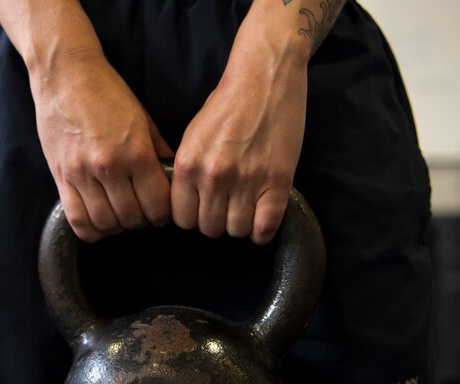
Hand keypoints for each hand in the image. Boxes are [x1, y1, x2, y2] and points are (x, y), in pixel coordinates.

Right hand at [30, 51, 172, 241]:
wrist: (66, 75)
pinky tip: (99, 222)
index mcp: (136, 153)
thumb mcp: (144, 120)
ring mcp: (82, 174)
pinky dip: (91, 230)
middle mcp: (110, 167)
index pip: (157, 205)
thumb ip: (160, 153)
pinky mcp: (61, 177)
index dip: (163, 215)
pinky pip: (77, 220)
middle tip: (141, 212)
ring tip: (121, 215)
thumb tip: (175, 181)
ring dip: (118, 226)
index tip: (160, 212)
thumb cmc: (108, 94)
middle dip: (142, 220)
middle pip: (133, 218)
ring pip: (106, 223)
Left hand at [171, 8, 309, 244]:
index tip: (204, 209)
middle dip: (217, 222)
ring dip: (241, 224)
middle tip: (227, 206)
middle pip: (209, 229)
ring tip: (246, 208)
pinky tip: (263, 218)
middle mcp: (213, 176)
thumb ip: (188, 171)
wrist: (265, 75)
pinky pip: (265, 228)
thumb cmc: (228, 103)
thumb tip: (188, 205)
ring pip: (237, 231)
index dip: (194, 217)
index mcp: (188, 164)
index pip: (182, 219)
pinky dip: (263, 231)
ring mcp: (247, 181)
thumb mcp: (193, 136)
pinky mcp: (277, 182)